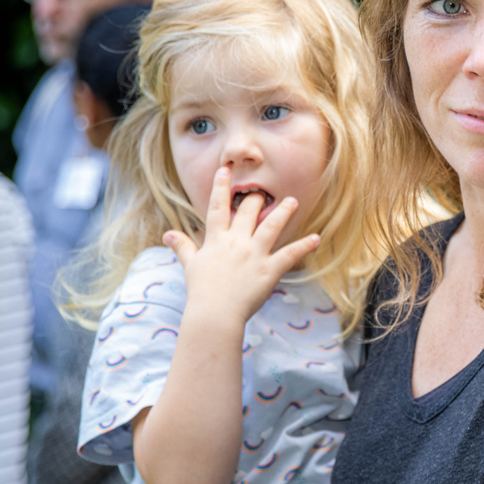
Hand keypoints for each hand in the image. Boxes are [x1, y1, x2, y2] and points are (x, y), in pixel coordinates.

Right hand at [162, 166, 319, 324]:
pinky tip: (316, 238)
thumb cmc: (201, 291)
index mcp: (217, 240)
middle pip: (248, 212)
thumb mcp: (190, 265)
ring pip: (271, 226)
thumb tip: (167, 234)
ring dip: (283, 212)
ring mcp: (255, 254)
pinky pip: (290, 254)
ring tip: (292, 200)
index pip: (218, 207)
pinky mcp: (270, 269)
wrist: (214, 314)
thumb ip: (182, 246)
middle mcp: (237, 242)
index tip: (225, 169)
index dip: (221, 187)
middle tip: (262, 190)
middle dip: (256, 198)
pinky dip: (304, 246)